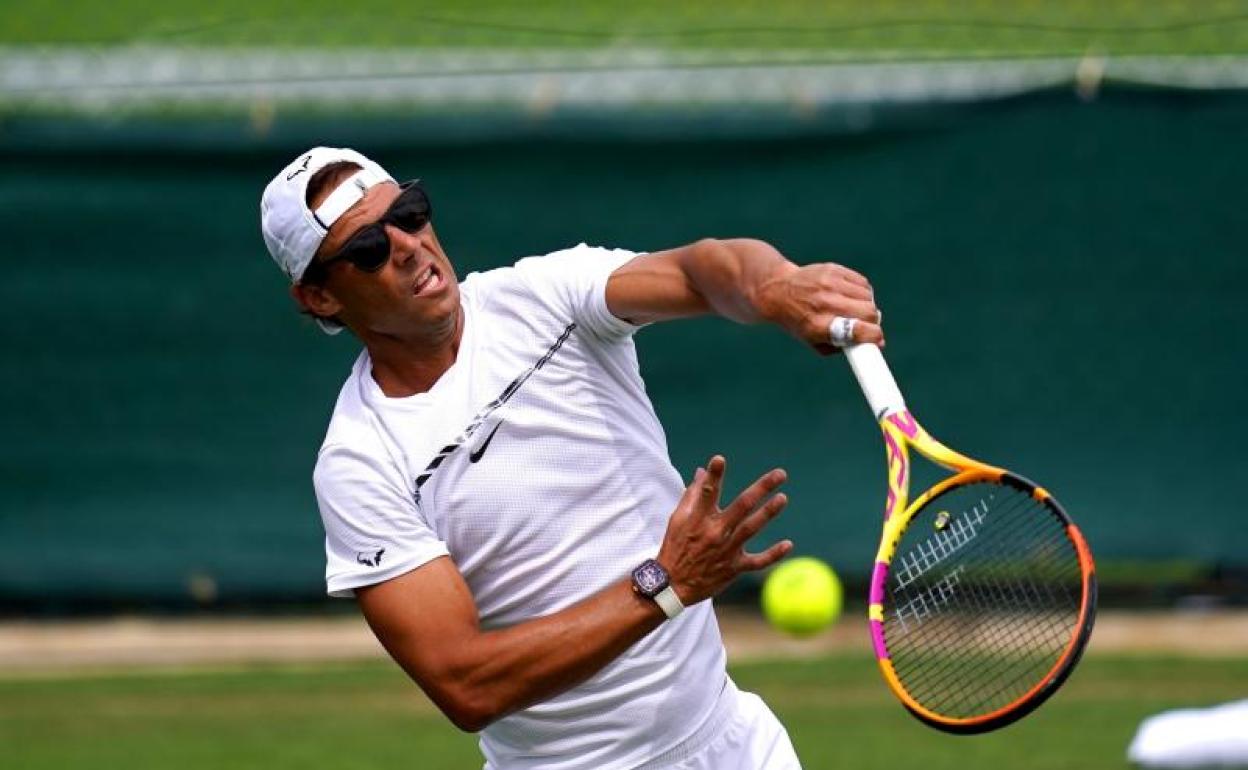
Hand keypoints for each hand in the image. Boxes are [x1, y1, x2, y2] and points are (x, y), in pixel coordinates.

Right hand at [656, 455, 792, 604]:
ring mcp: (726, 550)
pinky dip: (773, 554)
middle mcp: (715, 532)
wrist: (673, 585)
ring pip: (752, 527)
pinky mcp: (734, 568)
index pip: (707, 492)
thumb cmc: (675, 547)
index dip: (713, 475)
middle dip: (762, 488)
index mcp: (698, 519)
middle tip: (780, 474)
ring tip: (783, 498)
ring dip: (769, 512)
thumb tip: (703, 472)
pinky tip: (788, 544)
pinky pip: (758, 561)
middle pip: (742, 505)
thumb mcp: (677, 520)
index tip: (719, 459)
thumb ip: (692, 495)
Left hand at [757, 262, 883, 354]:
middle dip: (873, 321)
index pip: (857, 330)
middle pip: (869, 312)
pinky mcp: (834, 270)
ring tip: (854, 308)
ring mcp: (829, 284)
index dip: (874, 336)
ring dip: (867, 305)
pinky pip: (862, 283)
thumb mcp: (813, 341)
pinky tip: (850, 295)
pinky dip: (862, 291)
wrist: (777, 290)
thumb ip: (843, 346)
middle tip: (867, 324)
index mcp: (818, 326)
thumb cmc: (799, 320)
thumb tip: (877, 343)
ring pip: (868, 297)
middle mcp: (824, 303)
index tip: (878, 340)